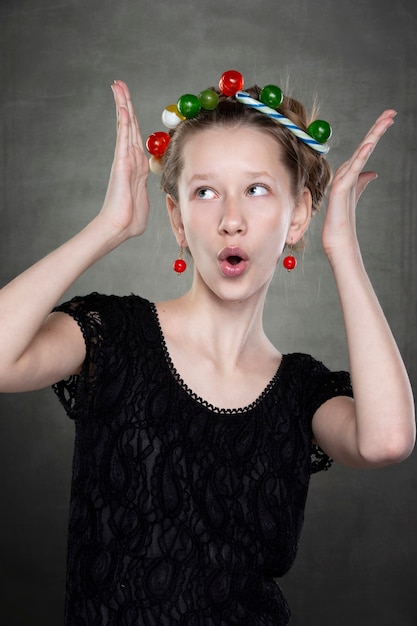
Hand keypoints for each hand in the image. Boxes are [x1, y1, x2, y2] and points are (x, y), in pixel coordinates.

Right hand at [100, 80, 149, 238]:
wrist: (118, 226)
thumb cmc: (130, 219)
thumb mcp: (144, 200)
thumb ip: (146, 192)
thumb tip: (149, 194)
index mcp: (137, 166)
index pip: (135, 136)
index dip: (133, 118)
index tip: (130, 104)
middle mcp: (130, 159)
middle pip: (129, 125)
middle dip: (125, 103)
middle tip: (119, 84)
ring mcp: (125, 159)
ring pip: (125, 126)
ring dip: (123, 105)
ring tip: (117, 86)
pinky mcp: (122, 163)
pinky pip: (124, 138)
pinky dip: (124, 122)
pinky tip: (123, 107)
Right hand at [322, 110, 395, 258]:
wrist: (337, 240)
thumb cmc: (342, 220)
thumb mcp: (356, 195)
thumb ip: (362, 182)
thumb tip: (373, 172)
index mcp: (351, 173)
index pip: (366, 148)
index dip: (377, 132)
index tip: (390, 117)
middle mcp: (346, 173)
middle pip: (364, 146)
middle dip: (377, 128)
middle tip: (391, 112)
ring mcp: (343, 181)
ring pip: (359, 154)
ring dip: (372, 138)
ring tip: (384, 122)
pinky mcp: (340, 191)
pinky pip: (352, 171)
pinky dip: (361, 157)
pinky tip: (370, 145)